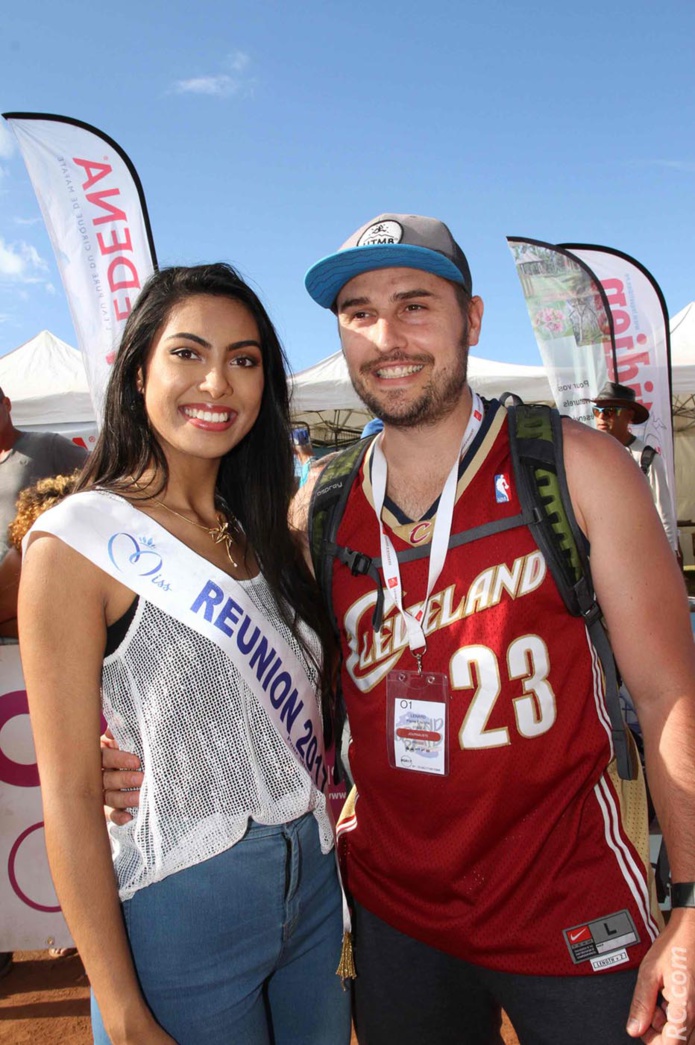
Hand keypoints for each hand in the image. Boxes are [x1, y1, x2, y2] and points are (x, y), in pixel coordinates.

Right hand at [101, 729, 142, 825]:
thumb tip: (112, 730)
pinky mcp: (108, 809)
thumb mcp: (127, 739)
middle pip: (107, 779)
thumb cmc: (132, 747)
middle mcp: (99, 775)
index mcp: (101, 756)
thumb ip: (121, 734)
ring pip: (109, 797)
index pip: (105, 757)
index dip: (119, 759)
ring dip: (125, 798)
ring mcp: (102, 793)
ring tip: (140, 798)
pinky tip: (128, 817)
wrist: (139, 762)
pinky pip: (111, 815)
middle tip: (141, 779)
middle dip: (125, 779)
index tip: (136, 761)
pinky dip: (119, 817)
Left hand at [627, 908, 694, 1041]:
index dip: (654, 1042)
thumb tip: (634, 1030)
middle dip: (661, 1035)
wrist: (692, 930)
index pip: (673, 1044)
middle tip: (650, 1012)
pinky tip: (668, 1000)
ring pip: (687, 1034)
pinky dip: (677, 1017)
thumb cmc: (673, 946)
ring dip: (670, 1027)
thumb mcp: (649, 972)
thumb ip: (642, 1004)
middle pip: (681, 1043)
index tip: (642, 1028)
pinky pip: (690, 1022)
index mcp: (685, 1007)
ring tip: (659, 1002)